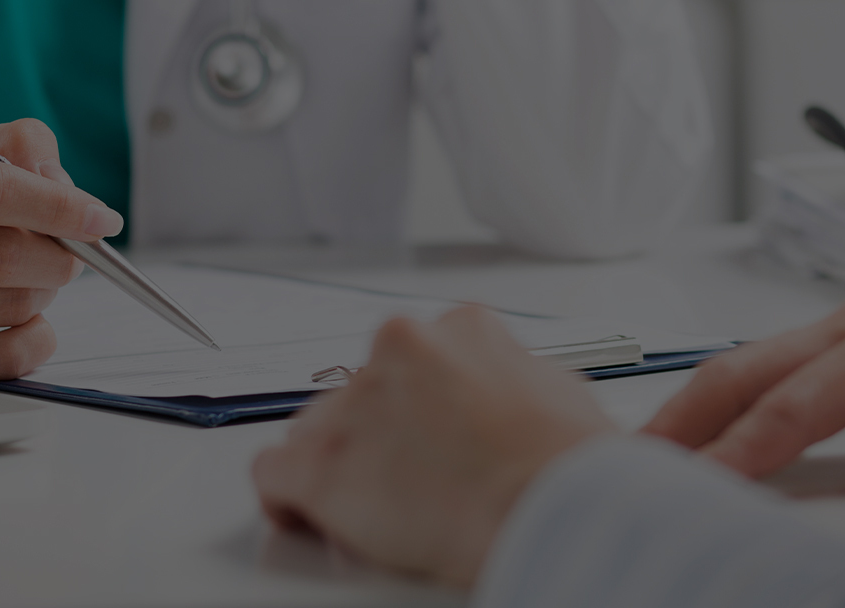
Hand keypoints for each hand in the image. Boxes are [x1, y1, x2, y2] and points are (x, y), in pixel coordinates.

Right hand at [0, 119, 121, 382]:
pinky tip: (23, 316)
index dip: (56, 206)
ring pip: (6, 307)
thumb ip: (14, 148)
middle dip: (58, 255)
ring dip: (45, 292)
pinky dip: (33, 338)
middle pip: (0, 257)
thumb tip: (68, 192)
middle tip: (71, 249)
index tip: (101, 217)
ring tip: (32, 275)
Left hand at [252, 306, 615, 586]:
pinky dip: (289, 498)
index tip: (429, 440)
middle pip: (363, 391)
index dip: (420, 407)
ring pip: (319, 429)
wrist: (551, 508)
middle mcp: (400, 348)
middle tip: (411, 482)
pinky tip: (309, 517)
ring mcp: (356, 403)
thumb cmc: (568, 466)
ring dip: (341, 464)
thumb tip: (521, 392)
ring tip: (376, 511)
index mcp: (463, 327)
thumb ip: (520, 379)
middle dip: (379, 434)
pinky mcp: (322, 462)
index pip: (415, 358)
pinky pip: (275, 472)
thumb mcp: (563, 393)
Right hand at [644, 256, 844, 511]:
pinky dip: (734, 406)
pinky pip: (780, 378)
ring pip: (753, 366)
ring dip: (698, 408)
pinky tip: (711, 437)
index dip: (743, 448)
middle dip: (684, 416)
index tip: (696, 484)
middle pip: (746, 368)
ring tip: (648, 455)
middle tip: (626, 465)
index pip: (798, 399)